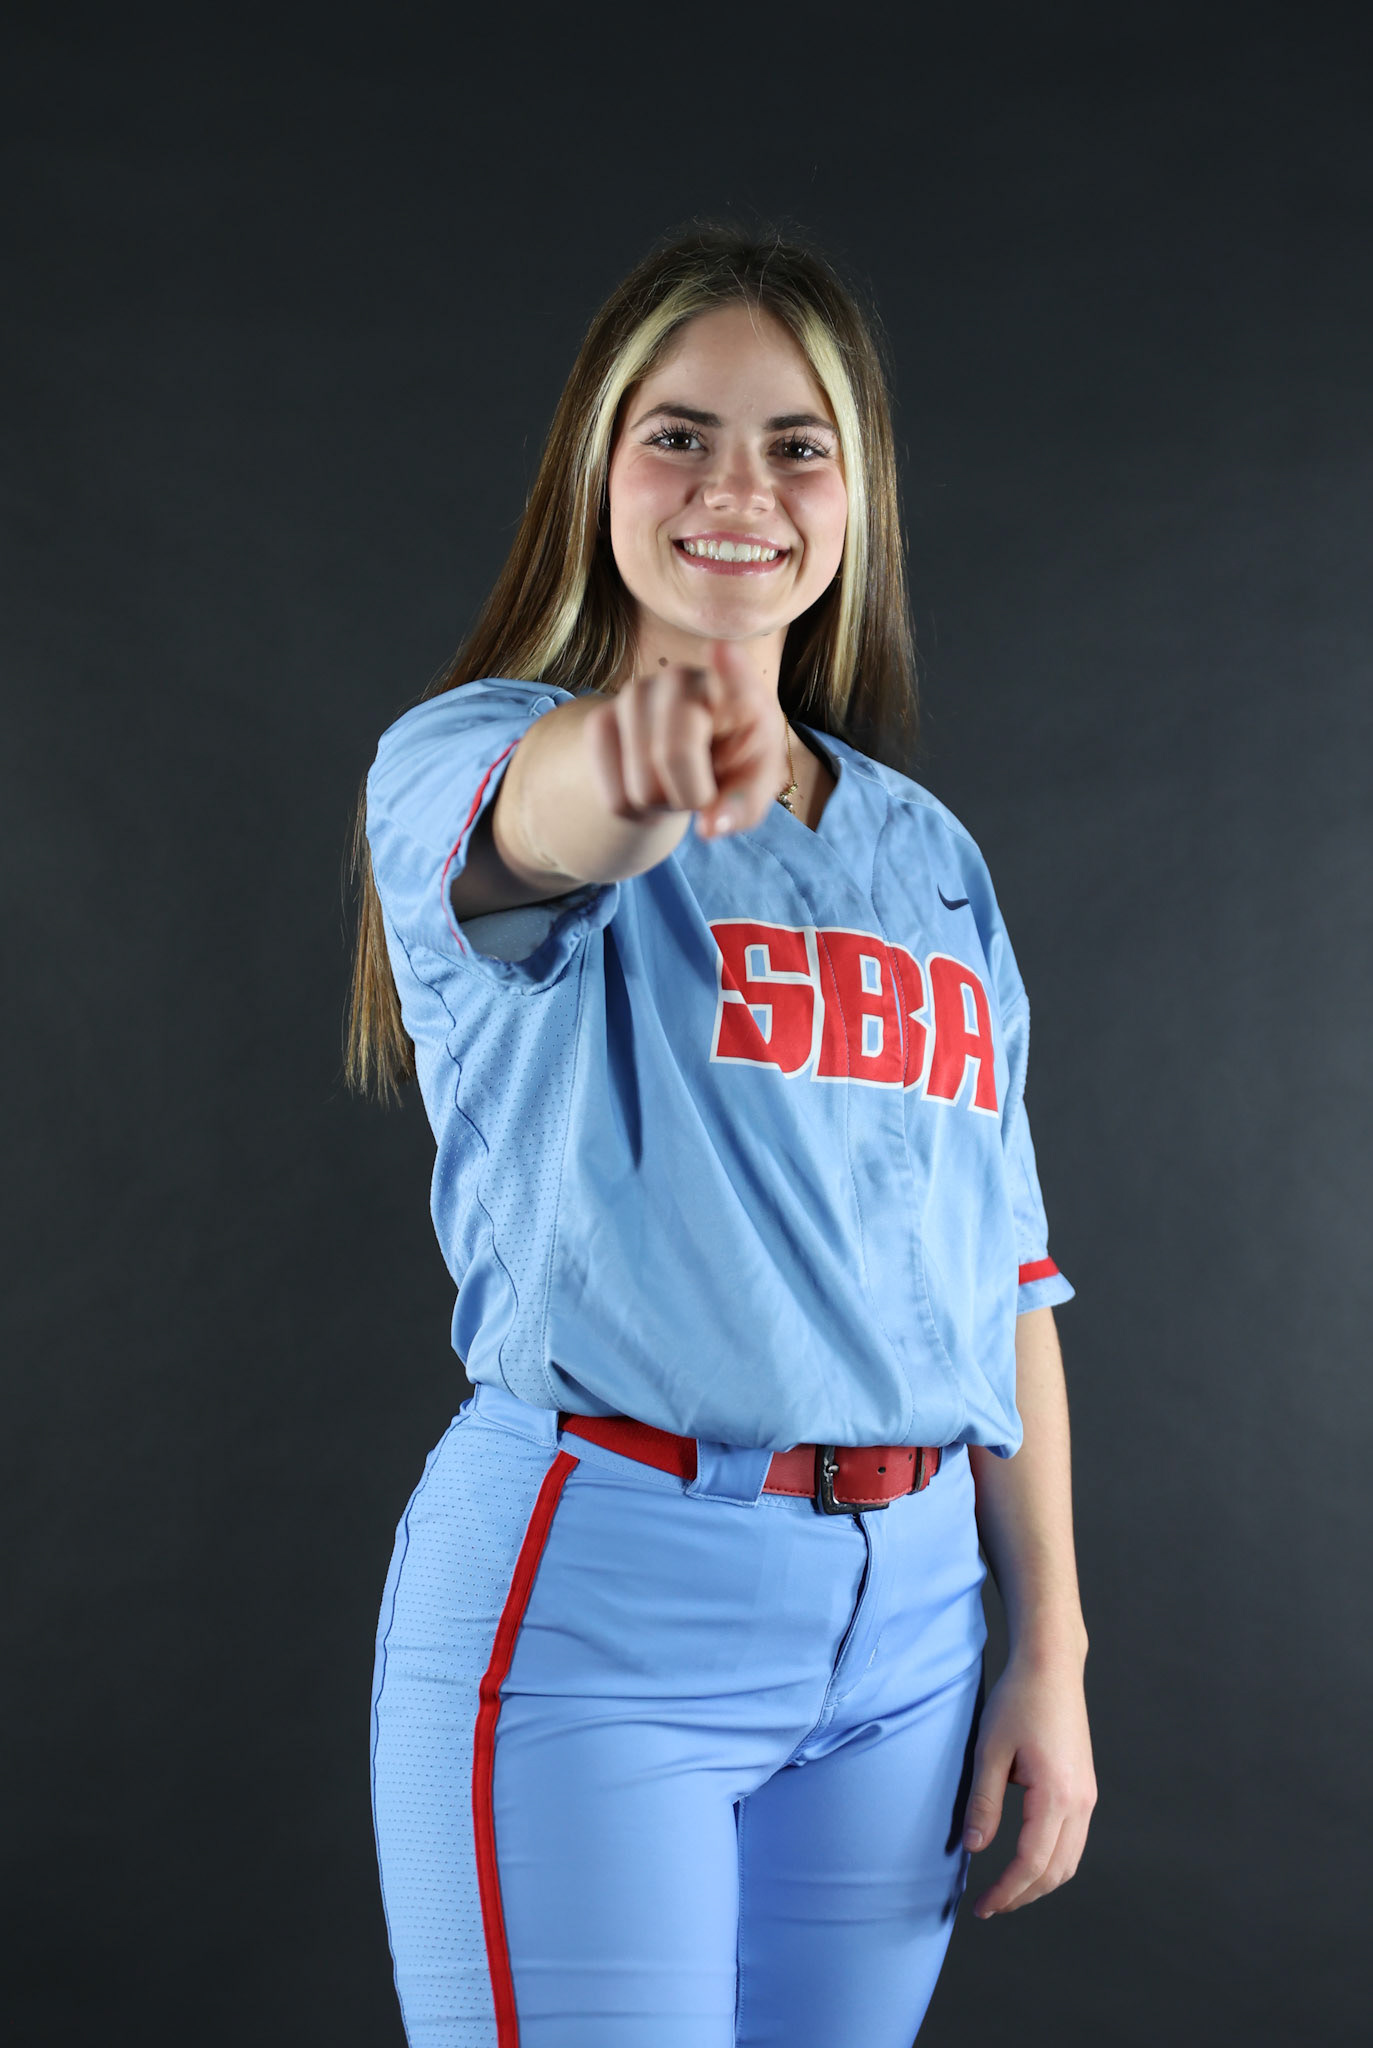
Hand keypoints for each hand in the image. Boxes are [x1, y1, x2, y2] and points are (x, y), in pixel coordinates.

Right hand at [581, 641, 787, 840]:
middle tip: (703, 788)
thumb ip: (743, 806)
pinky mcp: (599, 720)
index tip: (720, 650)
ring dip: (663, 805)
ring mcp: (635, 694)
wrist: (682, 759)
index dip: (728, 668)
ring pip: (643, 789)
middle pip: (674, 755)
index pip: (733, 677)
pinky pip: (616, 800)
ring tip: (675, 781)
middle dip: (692, 795)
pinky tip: (647, 781)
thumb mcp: (752, 786)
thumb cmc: (731, 766)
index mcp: (735, 690)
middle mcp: (682, 679)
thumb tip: (712, 828)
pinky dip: (635, 810)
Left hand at [961, 1646, 1097, 1918]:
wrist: (1051, 1667)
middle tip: (990, 1904)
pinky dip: (1051, 1860)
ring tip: (1006, 1888)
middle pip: (1056, 1871)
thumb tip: (975, 1848)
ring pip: (1069, 1860)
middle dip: (1023, 1895)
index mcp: (1056, 1796)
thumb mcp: (989, 1750)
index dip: (1006, 1892)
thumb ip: (983, 1802)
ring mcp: (1087, 1796)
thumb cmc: (1018, 1701)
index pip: (1031, 1863)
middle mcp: (1080, 1802)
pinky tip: (1027, 1858)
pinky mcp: (1085, 1788)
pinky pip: (1074, 1840)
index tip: (982, 1906)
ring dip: (1040, 1881)